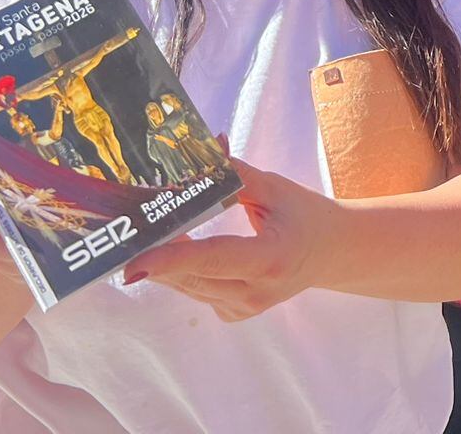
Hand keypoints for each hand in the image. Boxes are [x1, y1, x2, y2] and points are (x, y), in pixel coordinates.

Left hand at [128, 158, 329, 321]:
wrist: (332, 253)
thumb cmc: (305, 215)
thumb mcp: (275, 189)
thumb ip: (236, 174)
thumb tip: (206, 146)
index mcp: (271, 259)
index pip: (213, 259)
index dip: (171, 259)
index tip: (134, 262)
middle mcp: (255, 293)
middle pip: (191, 276)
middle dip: (156, 254)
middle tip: (128, 230)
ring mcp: (244, 309)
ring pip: (188, 287)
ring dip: (164, 262)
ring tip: (146, 233)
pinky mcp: (234, 314)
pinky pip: (196, 291)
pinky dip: (181, 271)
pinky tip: (176, 249)